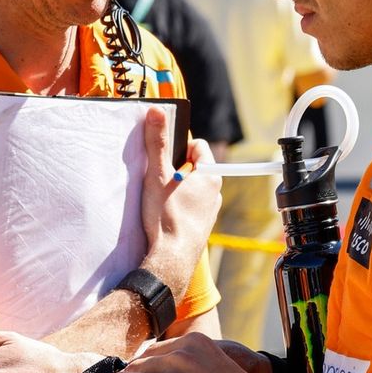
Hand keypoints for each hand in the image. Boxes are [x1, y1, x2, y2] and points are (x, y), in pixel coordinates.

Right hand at [139, 107, 221, 299]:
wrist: (170, 260)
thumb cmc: (167, 217)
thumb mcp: (157, 175)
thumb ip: (156, 143)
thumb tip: (156, 112)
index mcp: (210, 175)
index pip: (197, 146)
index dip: (178, 148)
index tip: (164, 160)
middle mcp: (215, 191)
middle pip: (193, 167)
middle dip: (175, 170)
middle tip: (158, 180)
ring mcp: (209, 210)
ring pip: (191, 188)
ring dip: (176, 189)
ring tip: (159, 200)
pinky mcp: (201, 226)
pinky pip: (190, 207)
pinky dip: (178, 206)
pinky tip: (163, 215)